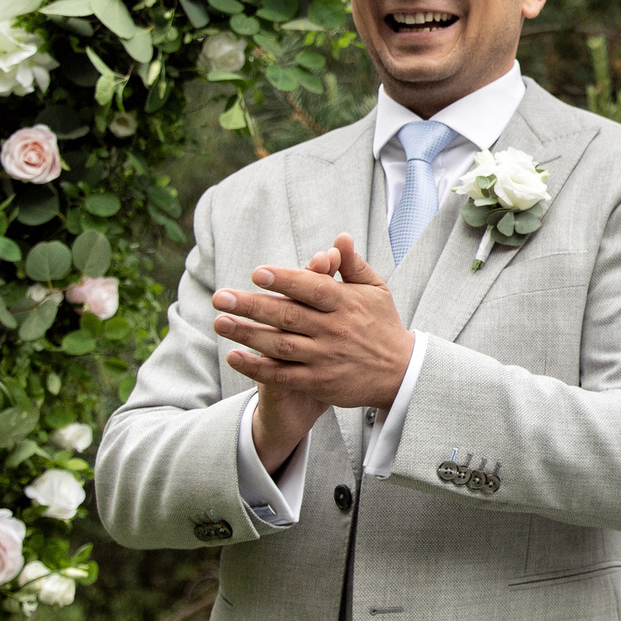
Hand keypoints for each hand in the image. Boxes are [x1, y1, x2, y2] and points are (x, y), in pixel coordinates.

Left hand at [219, 236, 414, 468]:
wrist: (400, 373)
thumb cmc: (382, 325)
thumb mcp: (375, 291)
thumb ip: (353, 266)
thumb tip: (339, 239)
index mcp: (347, 303)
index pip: (313, 288)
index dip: (285, 280)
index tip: (257, 273)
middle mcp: (335, 330)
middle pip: (288, 315)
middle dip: (252, 305)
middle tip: (221, 297)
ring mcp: (325, 358)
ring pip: (280, 345)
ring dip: (247, 334)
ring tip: (220, 322)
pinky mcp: (318, 382)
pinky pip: (282, 375)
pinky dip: (257, 367)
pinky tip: (234, 357)